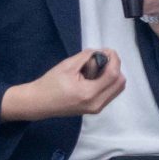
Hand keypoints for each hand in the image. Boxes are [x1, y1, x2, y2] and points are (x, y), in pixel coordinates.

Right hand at [1, 48, 125, 120]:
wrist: (38, 103)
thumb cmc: (50, 84)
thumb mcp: (68, 65)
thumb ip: (87, 57)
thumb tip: (101, 53)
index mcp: (89, 93)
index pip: (113, 74)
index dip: (114, 59)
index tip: (106, 50)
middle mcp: (96, 104)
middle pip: (120, 82)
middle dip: (114, 67)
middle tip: (101, 58)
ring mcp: (96, 108)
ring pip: (117, 88)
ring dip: (112, 74)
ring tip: (96, 67)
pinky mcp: (95, 109)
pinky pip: (110, 93)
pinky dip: (108, 82)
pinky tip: (95, 76)